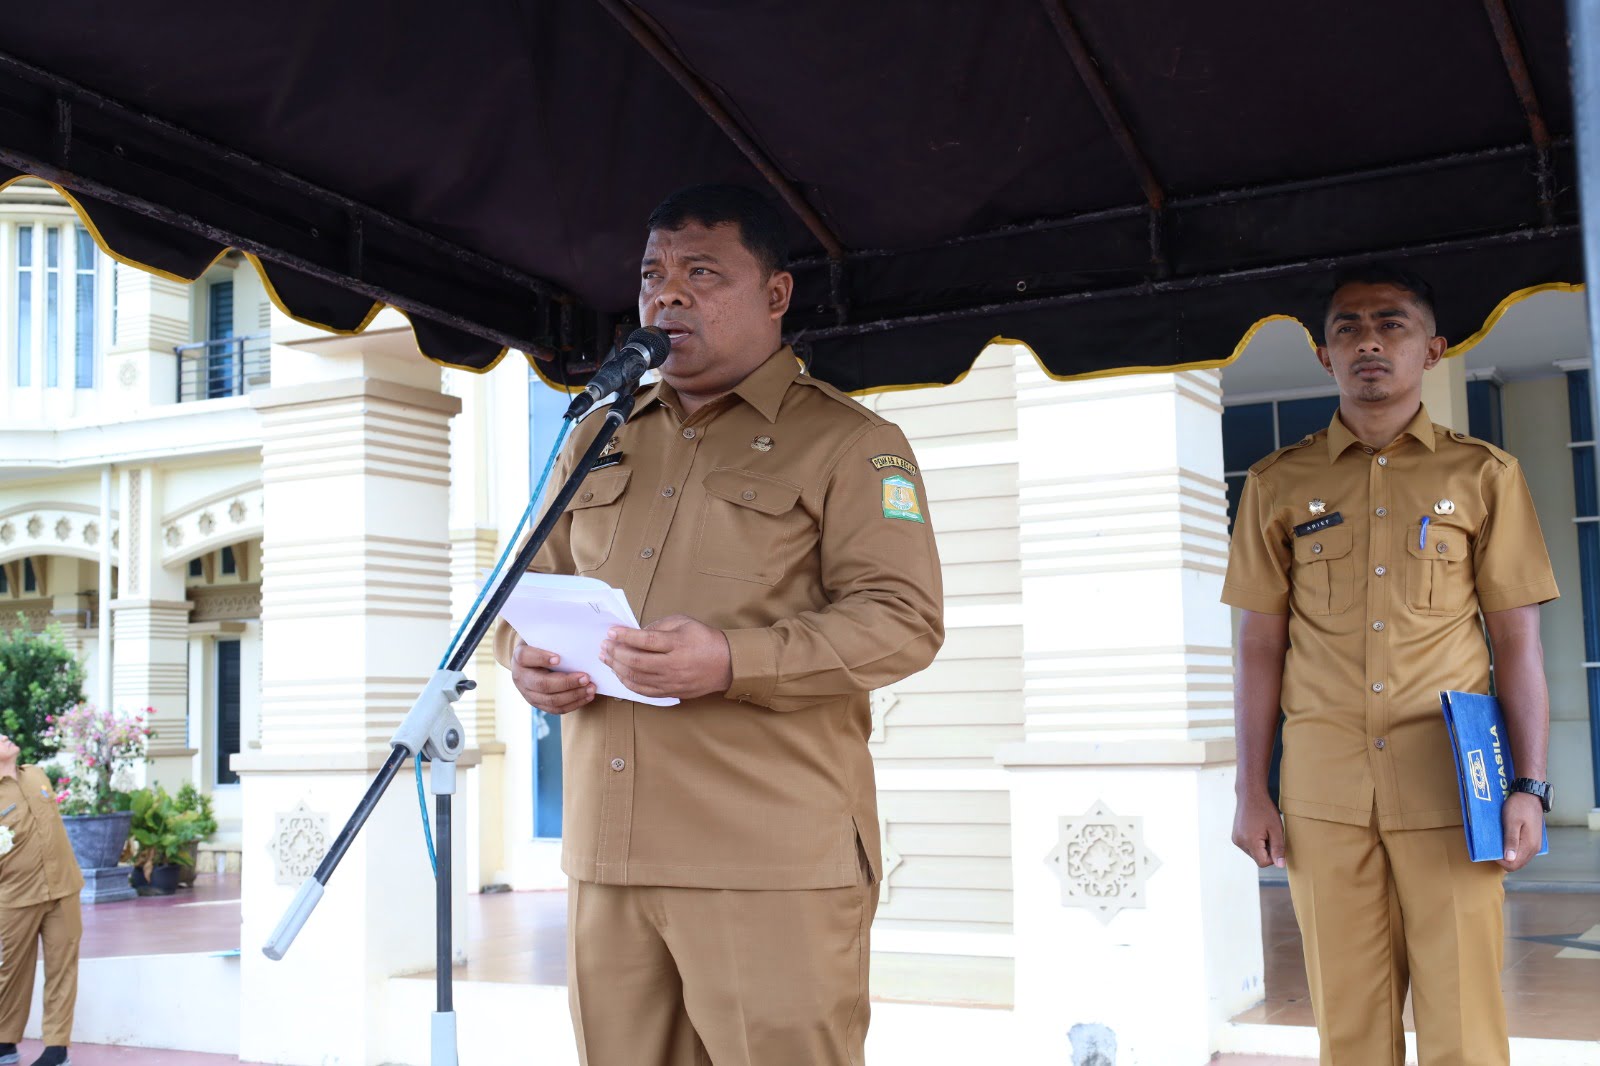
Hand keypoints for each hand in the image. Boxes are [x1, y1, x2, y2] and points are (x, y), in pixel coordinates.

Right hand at [510, 638, 595, 713]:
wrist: (532, 660)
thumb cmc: (542, 645)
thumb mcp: (543, 638)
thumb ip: (553, 639)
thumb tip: (575, 639)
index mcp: (520, 657)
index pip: (525, 657)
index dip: (541, 658)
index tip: (559, 658)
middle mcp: (520, 677)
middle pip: (542, 684)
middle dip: (566, 682)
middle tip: (586, 677)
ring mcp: (528, 693)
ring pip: (550, 700)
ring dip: (574, 695)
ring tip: (591, 688)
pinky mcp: (538, 704)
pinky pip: (556, 709)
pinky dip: (574, 704)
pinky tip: (587, 697)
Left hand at [600, 615, 732, 700]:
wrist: (727, 665)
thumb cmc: (705, 640)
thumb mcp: (684, 623)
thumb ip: (659, 626)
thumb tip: (636, 634)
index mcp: (677, 644)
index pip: (645, 641)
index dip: (625, 637)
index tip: (611, 632)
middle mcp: (673, 665)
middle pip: (636, 662)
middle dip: (616, 653)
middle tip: (604, 645)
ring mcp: (671, 681)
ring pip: (637, 678)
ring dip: (617, 668)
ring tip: (607, 658)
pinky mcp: (671, 692)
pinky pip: (644, 691)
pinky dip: (628, 683)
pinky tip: (620, 674)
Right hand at [1233, 791, 1285, 868]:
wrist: (1250, 795)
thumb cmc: (1265, 810)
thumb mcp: (1276, 829)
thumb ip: (1278, 848)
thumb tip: (1280, 865)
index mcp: (1250, 841)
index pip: (1263, 862)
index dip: (1273, 857)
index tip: (1276, 843)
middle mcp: (1240, 842)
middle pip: (1257, 858)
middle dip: (1266, 851)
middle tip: (1270, 834)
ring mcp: (1236, 839)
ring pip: (1252, 853)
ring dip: (1260, 847)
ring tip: (1263, 831)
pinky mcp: (1235, 836)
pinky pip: (1247, 846)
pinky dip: (1254, 842)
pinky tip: (1256, 830)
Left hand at [1499, 792, 1544, 871]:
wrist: (1530, 795)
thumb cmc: (1519, 806)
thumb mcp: (1511, 822)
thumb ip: (1511, 841)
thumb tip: (1509, 859)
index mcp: (1529, 846)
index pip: (1513, 865)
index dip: (1500, 862)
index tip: (1492, 851)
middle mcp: (1534, 848)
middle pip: (1517, 864)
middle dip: (1503, 860)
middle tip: (1493, 847)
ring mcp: (1535, 844)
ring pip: (1520, 858)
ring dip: (1508, 855)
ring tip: (1498, 843)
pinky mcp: (1533, 840)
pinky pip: (1522, 851)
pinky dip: (1514, 850)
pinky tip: (1506, 841)